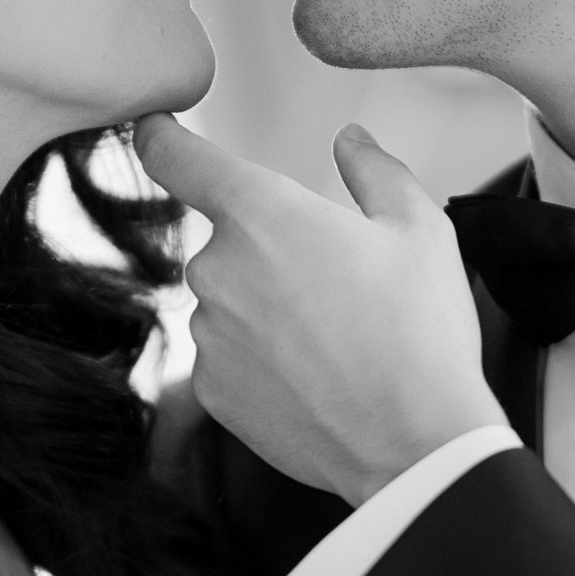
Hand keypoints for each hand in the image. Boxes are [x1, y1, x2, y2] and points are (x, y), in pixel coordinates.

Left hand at [134, 115, 508, 504]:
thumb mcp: (420, 229)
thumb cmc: (419, 332)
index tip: (154, 132)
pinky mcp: (210, 390)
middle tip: (337, 286)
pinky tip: (315, 377)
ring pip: (230, 302)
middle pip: (227, 241)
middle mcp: (216, 269)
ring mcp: (208, 335)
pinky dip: (263, 361)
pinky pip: (229, 357)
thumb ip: (375, 171)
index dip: (158, 138)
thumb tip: (351, 141)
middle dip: (271, 252)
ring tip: (335, 341)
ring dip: (267, 309)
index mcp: (260, 212)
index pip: (174, 157)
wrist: (412, 444)